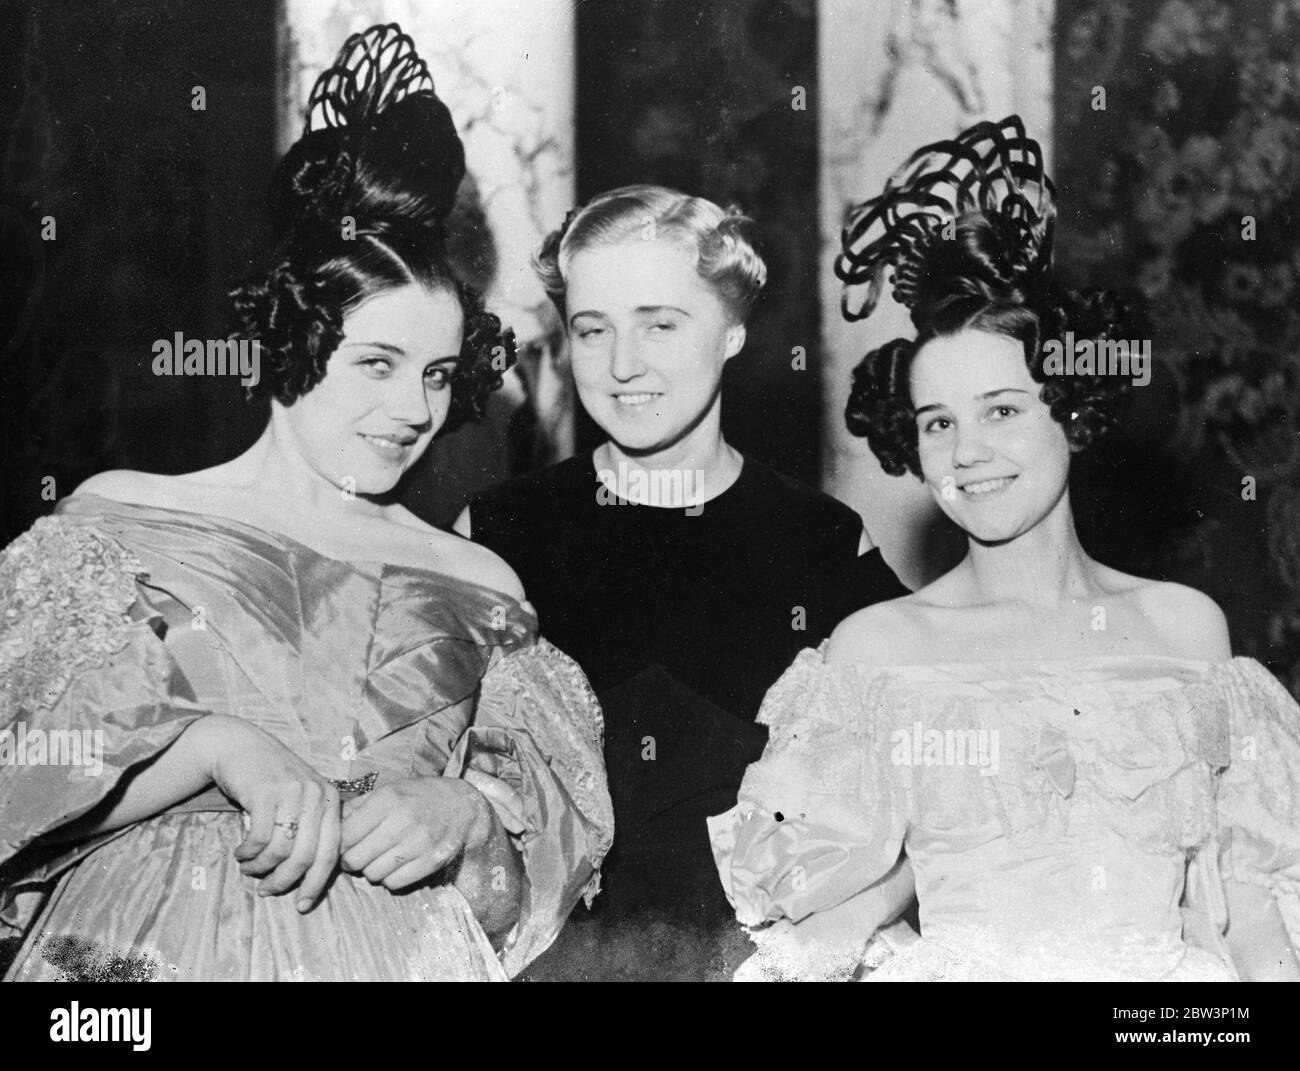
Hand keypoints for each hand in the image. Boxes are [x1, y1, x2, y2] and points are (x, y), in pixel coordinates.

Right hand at [196, 714, 341, 911]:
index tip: (303, 905)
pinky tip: (241, 852)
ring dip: (260, 868)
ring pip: (281, 851)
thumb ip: (312, 828)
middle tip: (266, 890)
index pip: (331, 852)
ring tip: (249, 868)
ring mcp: (293, 792)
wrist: (240, 746)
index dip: (317, 883)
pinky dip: (248, 854)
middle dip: (284, 882)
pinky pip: (259, 839)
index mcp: (331, 800)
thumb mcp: (302, 798)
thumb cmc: (272, 780)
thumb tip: (310, 877)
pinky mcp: (266, 792)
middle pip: (306, 857)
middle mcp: (317, 795)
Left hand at [338, 776, 494, 890]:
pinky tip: (396, 866)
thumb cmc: (418, 797)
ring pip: (373, 874)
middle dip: (353, 860)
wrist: (463, 805)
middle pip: (356, 859)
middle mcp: (403, 821)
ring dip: (372, 871)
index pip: (346, 835)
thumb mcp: (388, 791)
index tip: (345, 845)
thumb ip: (357, 807)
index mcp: (388, 800)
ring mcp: (419, 843)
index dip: (340, 844)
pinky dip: (390, 879)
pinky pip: (395, 884)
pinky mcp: (432, 862)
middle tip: (359, 855)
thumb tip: (328, 827)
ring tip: (380, 859)